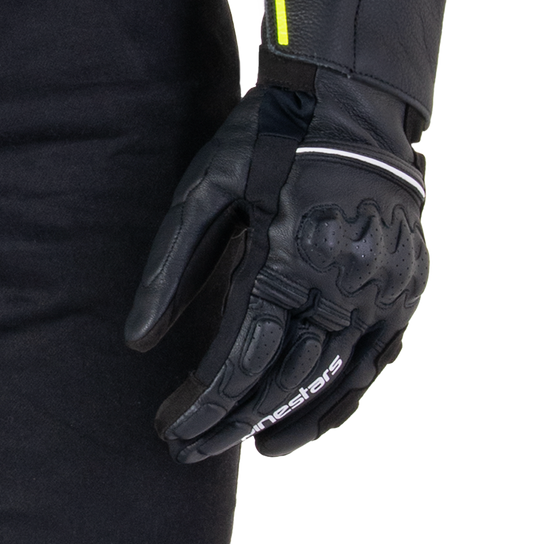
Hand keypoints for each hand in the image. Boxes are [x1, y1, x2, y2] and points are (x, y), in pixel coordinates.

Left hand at [125, 72, 428, 460]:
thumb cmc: (265, 135)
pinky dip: (340, 399)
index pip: (239, 358)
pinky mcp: (406, 290)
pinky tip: (308, 417)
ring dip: (288, 421)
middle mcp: (343, 283)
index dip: (202, 402)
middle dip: (231, 420)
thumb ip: (172, 265)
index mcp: (288, 256)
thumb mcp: (206, 186)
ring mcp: (383, 291)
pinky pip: (374, 364)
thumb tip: (138, 343)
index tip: (168, 429)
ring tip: (247, 447)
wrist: (350, 94)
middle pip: (282, 380)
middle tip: (189, 448)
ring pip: (332, 382)